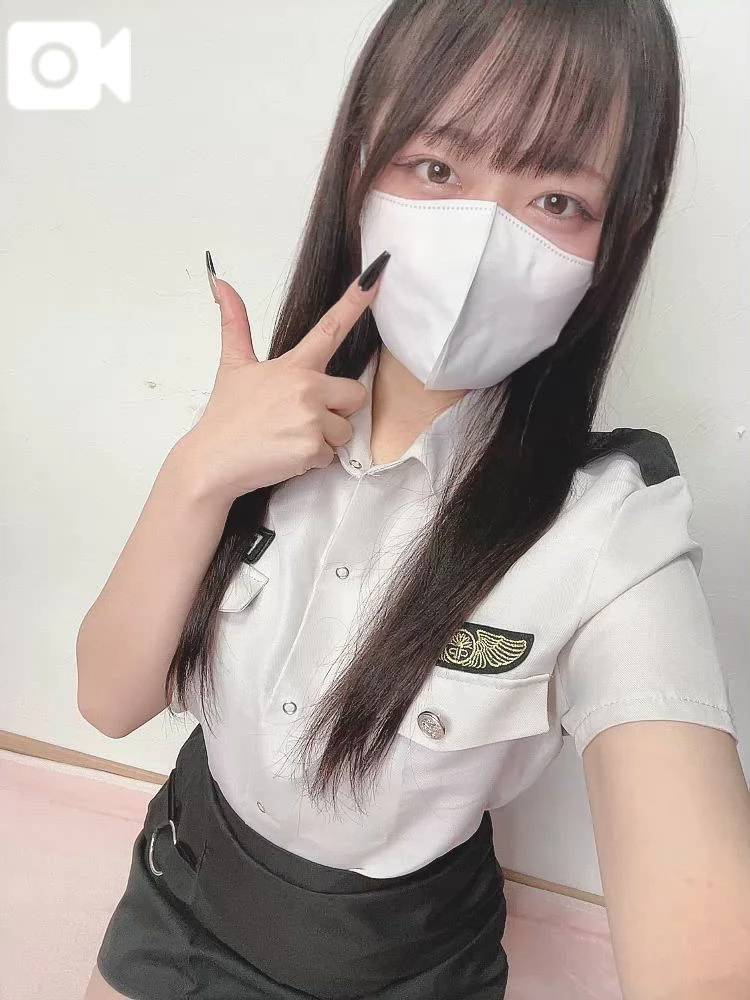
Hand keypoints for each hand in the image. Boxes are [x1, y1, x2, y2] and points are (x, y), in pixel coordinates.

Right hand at [180, 249, 390, 502]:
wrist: (213, 460)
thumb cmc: (226, 416)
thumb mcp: (233, 365)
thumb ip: (235, 323)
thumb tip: (221, 283)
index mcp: (294, 366)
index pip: (330, 328)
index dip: (355, 301)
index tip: (375, 277)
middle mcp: (307, 388)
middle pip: (356, 394)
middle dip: (339, 409)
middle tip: (303, 417)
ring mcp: (311, 419)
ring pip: (345, 429)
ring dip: (325, 437)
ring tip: (290, 436)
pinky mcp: (311, 448)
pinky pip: (331, 455)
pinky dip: (313, 459)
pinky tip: (287, 454)